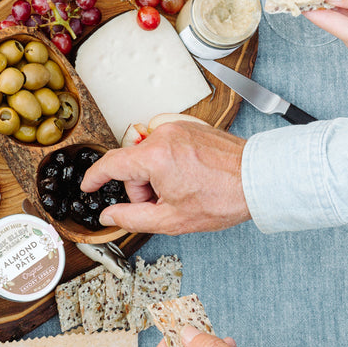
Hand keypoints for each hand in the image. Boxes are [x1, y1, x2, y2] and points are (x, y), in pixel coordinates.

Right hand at [79, 121, 249, 234]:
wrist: (259, 179)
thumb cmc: (224, 197)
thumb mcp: (171, 219)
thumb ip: (132, 218)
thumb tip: (109, 216)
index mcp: (154, 156)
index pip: (110, 164)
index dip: (94, 178)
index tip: (88, 185)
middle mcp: (163, 135)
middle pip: (132, 164)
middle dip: (141, 187)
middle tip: (163, 203)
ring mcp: (178, 128)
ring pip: (149, 155)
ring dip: (156, 175)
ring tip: (181, 190)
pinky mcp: (190, 127)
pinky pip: (166, 145)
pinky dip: (169, 163)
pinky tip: (189, 176)